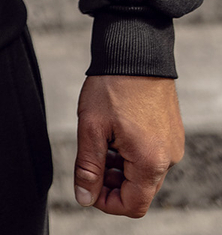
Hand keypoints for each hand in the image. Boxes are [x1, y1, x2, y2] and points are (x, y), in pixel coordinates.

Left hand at [74, 75, 183, 216]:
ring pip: (143, 172)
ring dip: (120, 167)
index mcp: (151, 161)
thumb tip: (84, 197)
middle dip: (111, 181)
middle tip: (90, 159)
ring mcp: (172, 144)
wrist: (135, 50)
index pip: (132, 205)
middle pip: (138, 189)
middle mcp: (168, 157)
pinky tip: (114, 133)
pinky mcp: (171, 132)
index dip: (106, 202)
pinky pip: (151, 154)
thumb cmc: (112, 85)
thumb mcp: (91, 126)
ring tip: (100, 141)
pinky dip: (131, 153)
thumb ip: (88, 167)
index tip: (88, 186)